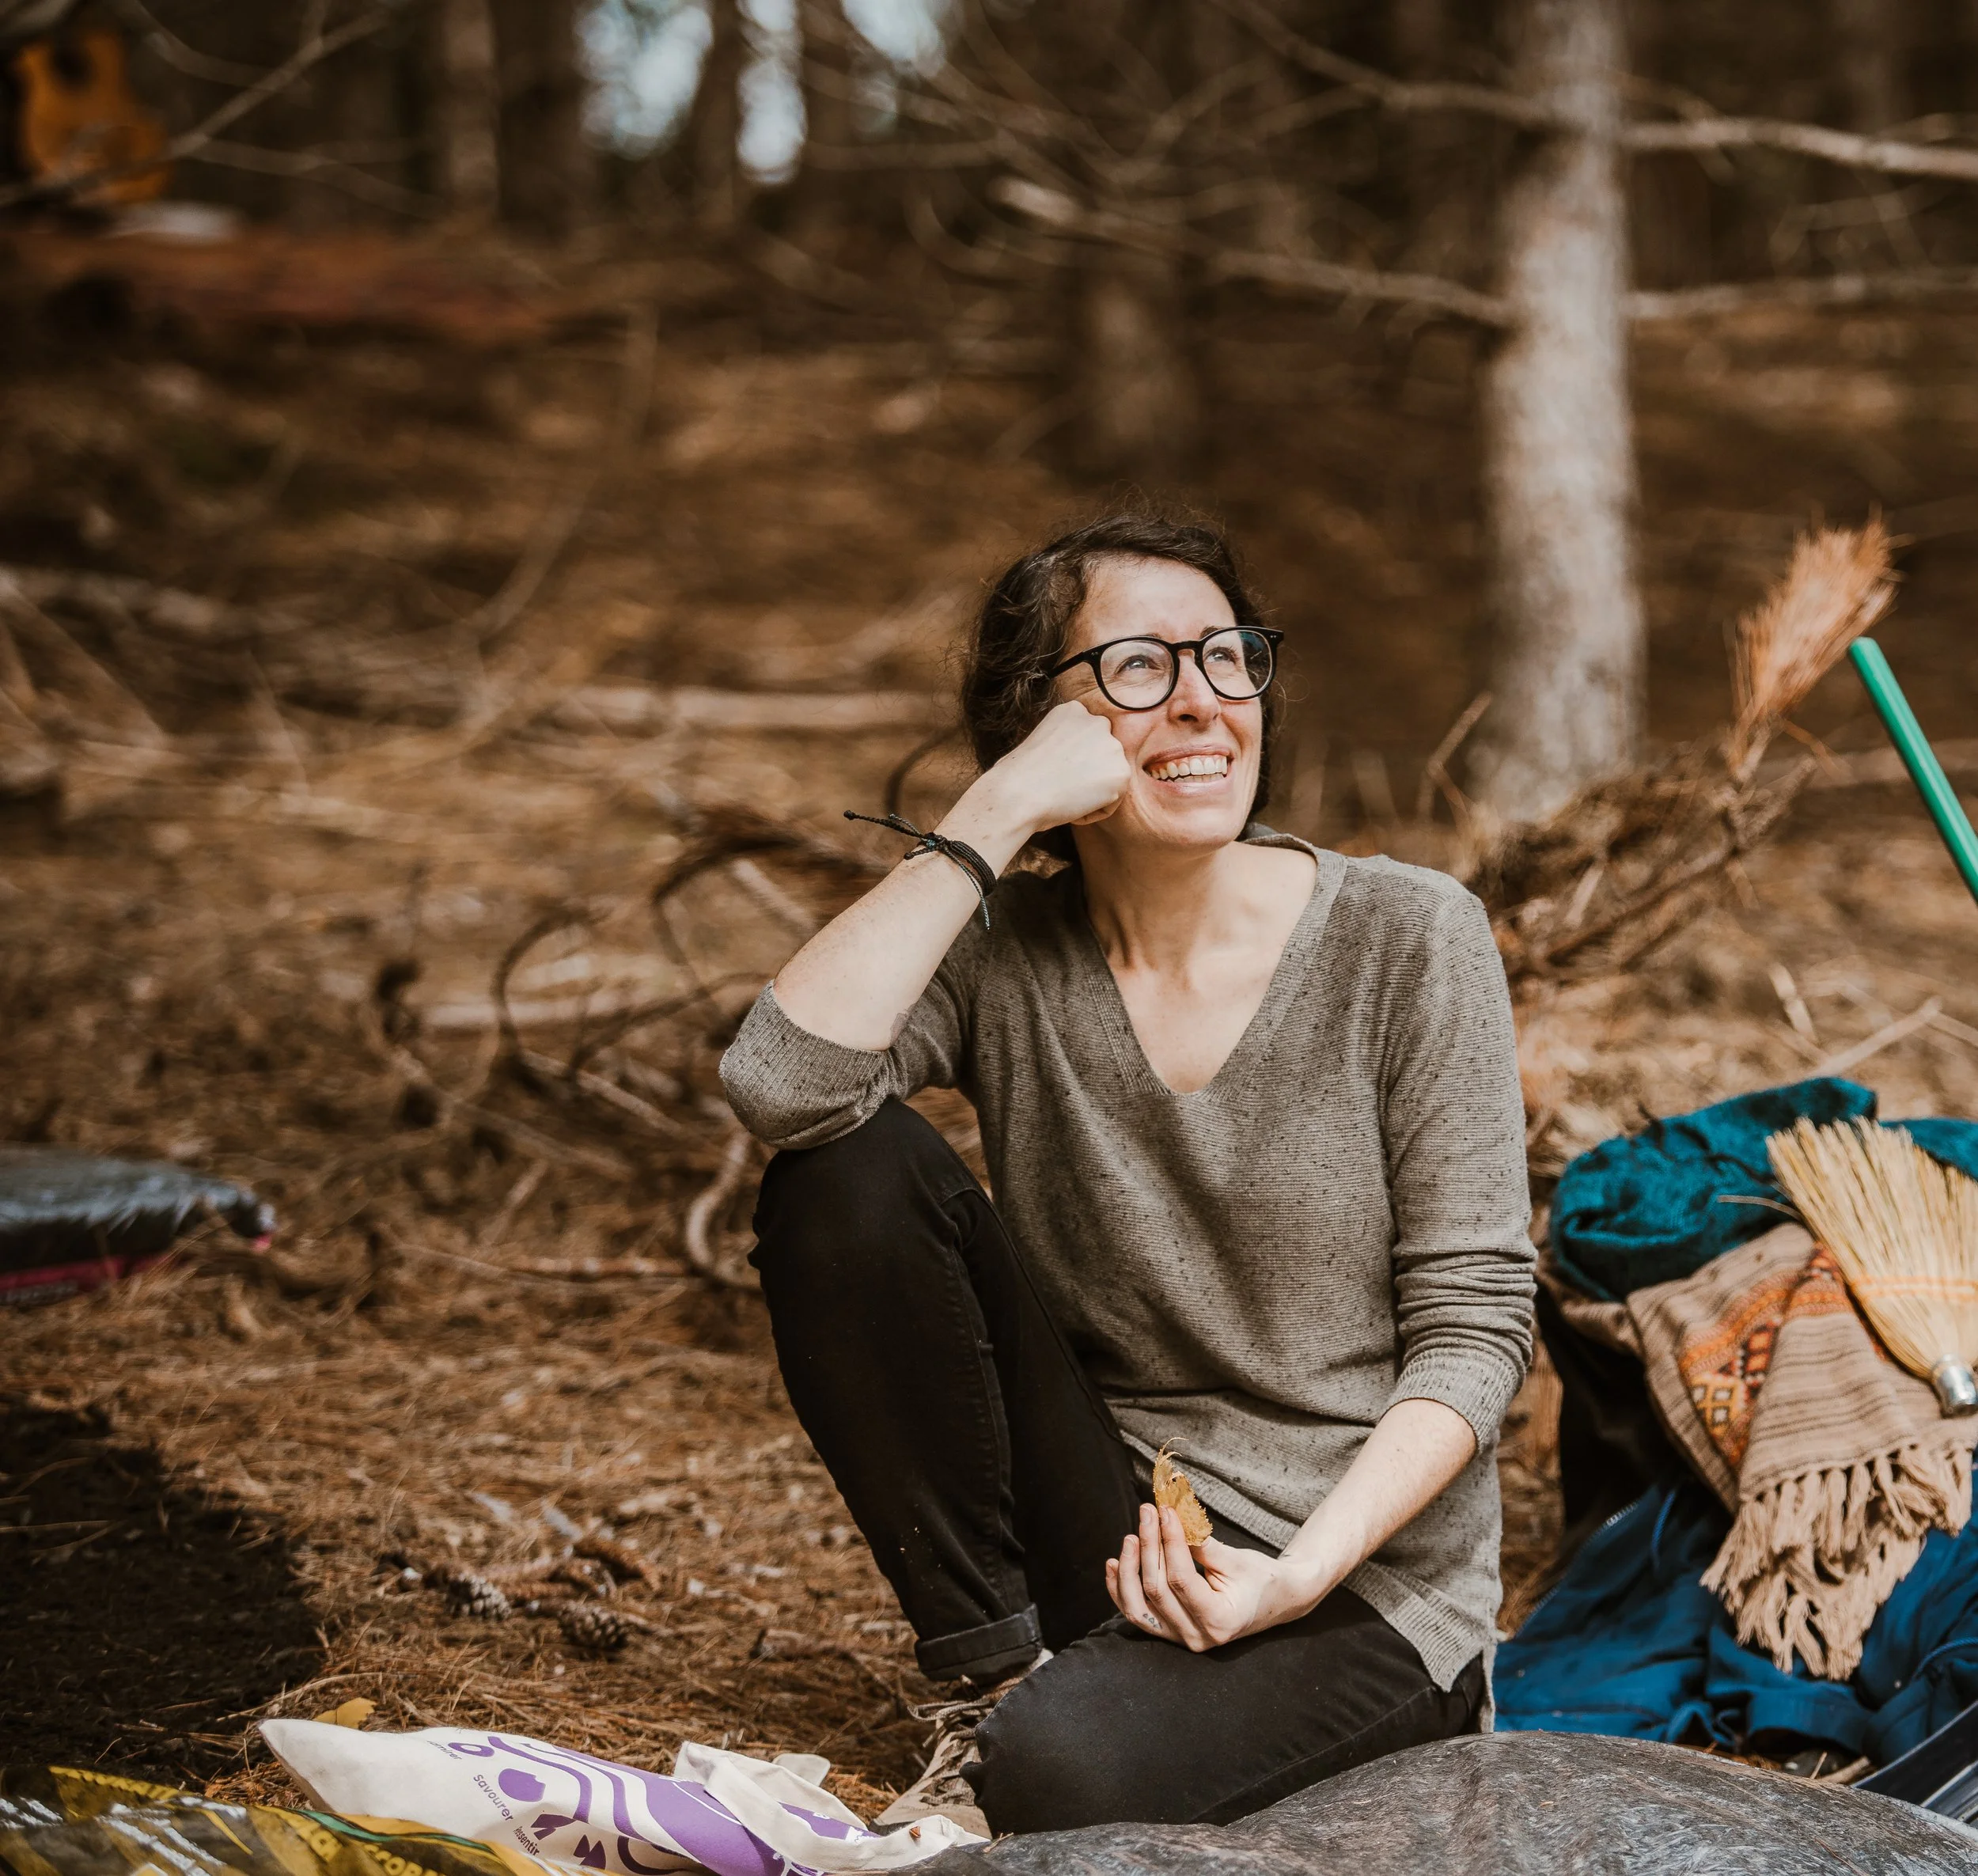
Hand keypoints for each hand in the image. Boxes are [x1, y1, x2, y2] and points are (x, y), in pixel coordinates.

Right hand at [969, 699, 1130, 840]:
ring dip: (1091, 793)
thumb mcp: (1042, 740)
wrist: (1017, 794)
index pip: (1087, 740)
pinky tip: (1072, 806)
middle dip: (1087, 774)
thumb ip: (1067, 743)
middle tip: (1060, 786)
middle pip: (1102, 757)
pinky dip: (1095, 811)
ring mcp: (1112, 747)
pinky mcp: (1121, 774)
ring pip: (1108, 779)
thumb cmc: (1018, 776)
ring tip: (1064, 795)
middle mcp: (1098, 722)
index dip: (1072, 762)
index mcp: (1075, 710)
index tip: (1054, 771)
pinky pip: (1112, 801)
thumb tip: (1080, 762)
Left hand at [1104, 1504, 1330, 1651]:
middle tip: (1147, 1512)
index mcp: (1219, 1621)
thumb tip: (1170, 1519)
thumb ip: (1202, 1545)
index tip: (1165, 1511)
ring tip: (1131, 1536)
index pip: (1181, 1579)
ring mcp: (1180, 1638)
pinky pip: (1137, 1614)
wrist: (1275, 1601)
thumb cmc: (1260, 1579)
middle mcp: (1197, 1637)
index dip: (1168, 1542)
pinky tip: (1114, 1562)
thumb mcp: (1237, 1560)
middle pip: (1158, 1590)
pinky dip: (1120, 1589)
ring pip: (1139, 1607)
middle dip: (1149, 1546)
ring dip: (1130, 1569)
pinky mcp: (1170, 1632)